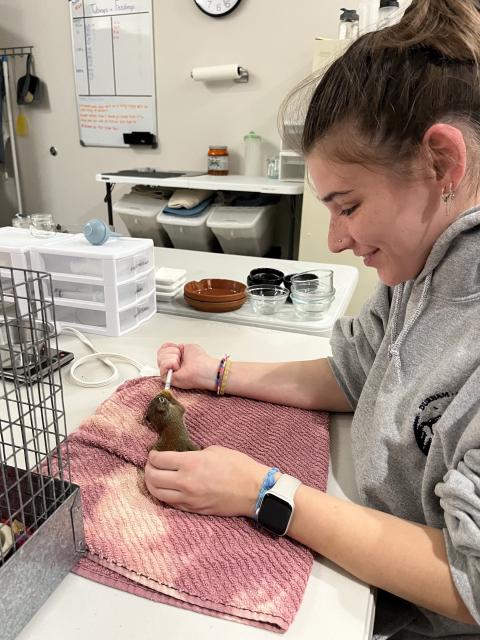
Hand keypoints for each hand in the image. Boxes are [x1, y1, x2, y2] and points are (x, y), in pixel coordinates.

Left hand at [144, 445, 268, 517]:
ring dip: (152, 484)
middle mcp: (185, 482)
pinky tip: (167, 489)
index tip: (154, 453)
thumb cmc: (238, 466)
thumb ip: (194, 453)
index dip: (153, 455)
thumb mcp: (214, 450)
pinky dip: (164, 495)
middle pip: (152, 477)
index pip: (159, 460)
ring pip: (157, 493)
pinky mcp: (193, 510)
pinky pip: (170, 503)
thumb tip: (182, 457)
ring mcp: (188, 499)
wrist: (254, 491)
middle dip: (148, 469)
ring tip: (155, 478)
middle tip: (151, 465)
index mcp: (190, 463)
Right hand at [156, 342, 217, 390]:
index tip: (178, 349)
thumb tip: (174, 347)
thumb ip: (179, 347)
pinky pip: (162, 365)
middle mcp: (170, 365)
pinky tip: (178, 367)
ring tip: (181, 364)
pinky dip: (171, 363)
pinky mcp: (167, 378)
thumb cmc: (201, 360)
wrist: (205, 369)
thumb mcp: (188, 347)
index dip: (169, 347)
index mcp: (175, 358)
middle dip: (172, 352)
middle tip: (181, 357)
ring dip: (173, 357)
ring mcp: (168, 372)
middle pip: (160, 353)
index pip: (162, 349)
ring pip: (160, 358)